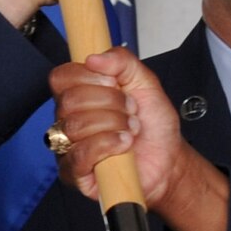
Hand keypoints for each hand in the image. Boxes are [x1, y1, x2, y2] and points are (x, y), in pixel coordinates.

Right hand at [49, 49, 194, 208]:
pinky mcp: (74, 173)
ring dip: (112, 124)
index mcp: (80, 94)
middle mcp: (69, 119)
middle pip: (69, 100)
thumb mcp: (145, 82)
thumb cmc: (154, 125)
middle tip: (130, 110)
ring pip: (74, 125)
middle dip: (109, 102)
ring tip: (130, 129)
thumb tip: (93, 58)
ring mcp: (69, 147)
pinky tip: (123, 145)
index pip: (61, 77)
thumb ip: (123, 61)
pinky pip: (79, 155)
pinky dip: (106, 145)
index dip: (88, 76)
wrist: (169, 159)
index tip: (114, 83)